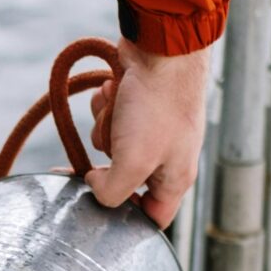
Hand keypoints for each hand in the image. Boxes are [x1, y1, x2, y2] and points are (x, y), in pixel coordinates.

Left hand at [86, 43, 212, 227]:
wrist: (160, 49)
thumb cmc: (155, 106)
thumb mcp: (133, 162)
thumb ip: (112, 192)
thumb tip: (94, 188)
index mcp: (176, 178)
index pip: (154, 219)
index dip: (128, 221)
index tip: (102, 212)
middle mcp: (166, 157)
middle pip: (124, 181)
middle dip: (109, 161)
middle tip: (113, 142)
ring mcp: (150, 131)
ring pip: (110, 147)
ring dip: (105, 126)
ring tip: (119, 106)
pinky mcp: (134, 108)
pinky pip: (108, 119)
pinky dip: (106, 106)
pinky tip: (114, 90)